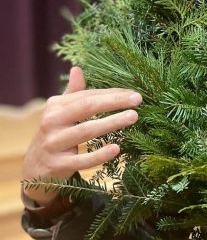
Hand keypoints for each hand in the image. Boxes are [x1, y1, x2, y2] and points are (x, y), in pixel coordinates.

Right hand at [22, 67, 142, 205]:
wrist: (34, 170)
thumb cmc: (56, 135)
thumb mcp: (59, 113)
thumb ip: (72, 93)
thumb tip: (77, 69)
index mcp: (55, 107)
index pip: (87, 96)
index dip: (111, 94)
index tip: (134, 94)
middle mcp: (51, 122)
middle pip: (87, 107)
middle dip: (113, 102)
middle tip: (138, 100)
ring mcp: (53, 144)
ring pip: (86, 131)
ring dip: (112, 122)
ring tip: (133, 117)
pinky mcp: (58, 165)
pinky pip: (82, 160)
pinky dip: (99, 155)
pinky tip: (117, 148)